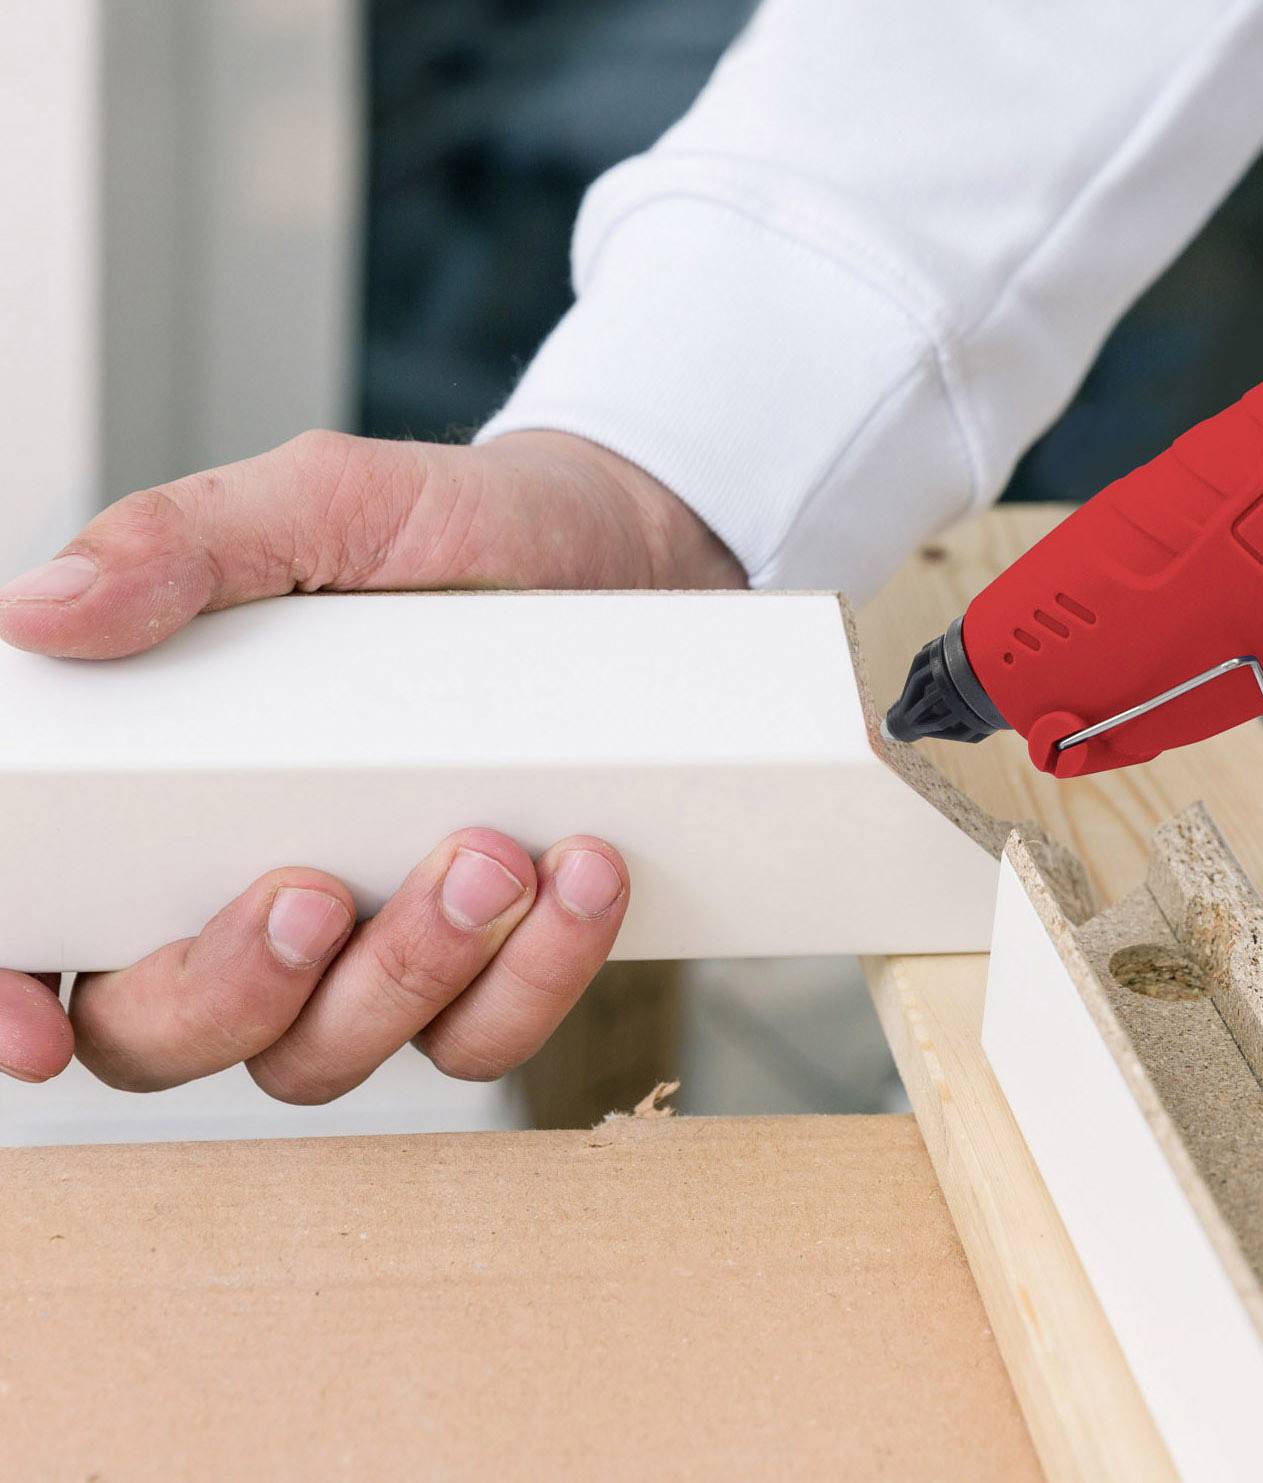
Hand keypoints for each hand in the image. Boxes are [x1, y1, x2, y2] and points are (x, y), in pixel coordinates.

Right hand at [0, 430, 742, 1097]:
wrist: (616, 550)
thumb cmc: (447, 534)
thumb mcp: (324, 504)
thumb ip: (184, 543)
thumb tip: (40, 611)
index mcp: (150, 800)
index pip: (29, 939)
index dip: (2, 1004)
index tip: (32, 1028)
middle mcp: (234, 898)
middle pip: (157, 1036)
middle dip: (234, 987)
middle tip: (320, 889)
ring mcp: (358, 952)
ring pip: (320, 1058)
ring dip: (403, 976)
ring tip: (491, 855)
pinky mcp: (482, 968)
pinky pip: (482, 1040)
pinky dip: (533, 977)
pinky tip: (580, 872)